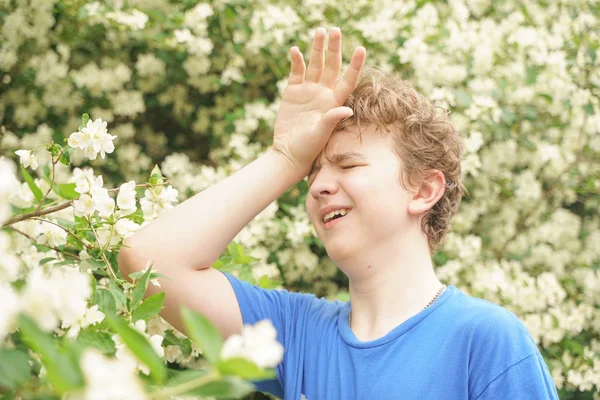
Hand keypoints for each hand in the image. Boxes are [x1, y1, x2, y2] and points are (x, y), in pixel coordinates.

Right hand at [272, 27, 365, 173]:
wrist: (288, 154)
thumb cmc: (308, 149)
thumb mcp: (320, 134)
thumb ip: (332, 119)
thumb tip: (348, 110)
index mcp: (334, 102)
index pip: (348, 80)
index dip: (355, 65)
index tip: (361, 49)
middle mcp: (323, 94)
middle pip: (332, 66)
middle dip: (334, 48)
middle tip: (336, 30)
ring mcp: (308, 91)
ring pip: (315, 64)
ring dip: (317, 48)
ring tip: (320, 31)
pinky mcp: (292, 92)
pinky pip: (297, 71)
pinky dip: (296, 61)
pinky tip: (296, 50)